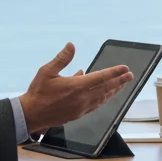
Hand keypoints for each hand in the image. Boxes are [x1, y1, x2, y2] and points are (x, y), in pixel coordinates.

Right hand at [19, 43, 133, 135]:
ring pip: (102, 99)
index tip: (125, 68)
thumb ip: (62, 58)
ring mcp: (81, 108)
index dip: (115, 72)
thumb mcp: (47, 71)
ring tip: (121, 86)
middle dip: (120, 82)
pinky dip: (103, 99)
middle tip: (130, 76)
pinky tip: (104, 95)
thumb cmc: (38, 92)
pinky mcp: (78, 114)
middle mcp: (82, 98)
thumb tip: (72, 45)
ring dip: (113, 91)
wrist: (31, 114)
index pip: (101, 77)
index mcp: (77, 86)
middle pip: (106, 89)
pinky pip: (95, 105)